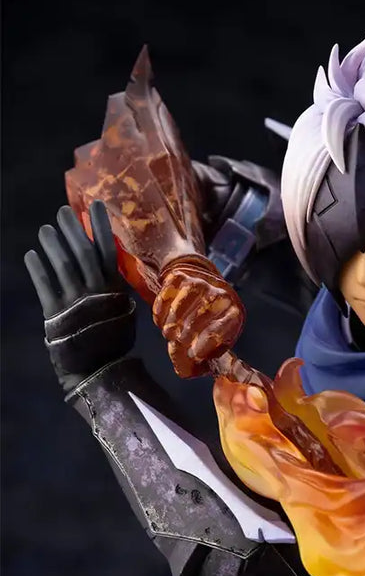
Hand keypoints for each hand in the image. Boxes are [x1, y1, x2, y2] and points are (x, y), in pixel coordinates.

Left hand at [25, 201, 134, 392]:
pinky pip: (44, 285)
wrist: (100, 371)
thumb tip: (109, 258)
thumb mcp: (122, 309)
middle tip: (61, 211)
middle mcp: (95, 292)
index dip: (100, 225)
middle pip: (81, 251)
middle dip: (71, 228)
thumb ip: (114, 285)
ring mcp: (74, 302)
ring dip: (52, 244)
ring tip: (44, 230)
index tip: (94, 204)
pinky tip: (31, 254)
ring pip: (61, 264)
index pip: (107, 249)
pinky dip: (37, 268)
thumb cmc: (113, 339)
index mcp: (115, 289)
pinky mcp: (54, 314)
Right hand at [152, 257, 244, 377]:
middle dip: (184, 335)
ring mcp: (200, 282)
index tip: (193, 354)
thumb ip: (201, 358)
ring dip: (172, 322)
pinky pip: (167, 292)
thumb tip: (184, 371)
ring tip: (169, 333)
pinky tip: (162, 319)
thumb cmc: (209, 321)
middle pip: (198, 318)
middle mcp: (219, 295)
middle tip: (178, 343)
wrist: (202, 285)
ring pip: (182, 303)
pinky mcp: (180, 276)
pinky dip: (161, 309)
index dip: (202, 347)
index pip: (218, 332)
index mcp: (233, 314)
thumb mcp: (214, 340)